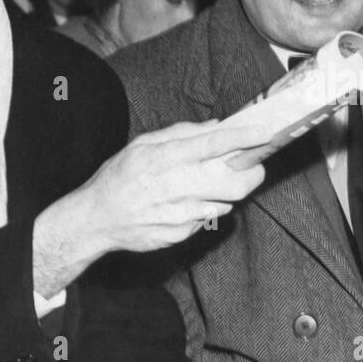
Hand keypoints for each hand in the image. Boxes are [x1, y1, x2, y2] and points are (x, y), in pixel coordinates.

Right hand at [82, 120, 267, 253]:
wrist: (97, 219)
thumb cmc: (118, 178)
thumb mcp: (142, 145)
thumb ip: (180, 133)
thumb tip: (215, 127)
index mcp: (167, 158)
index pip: (215, 144)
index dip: (245, 137)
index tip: (265, 132)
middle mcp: (177, 186)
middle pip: (236, 183)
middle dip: (252, 174)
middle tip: (251, 167)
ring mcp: (181, 214)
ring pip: (225, 203)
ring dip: (224, 193)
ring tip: (203, 186)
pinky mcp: (180, 234)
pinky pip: (204, 219)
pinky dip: (202, 210)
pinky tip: (182, 206)